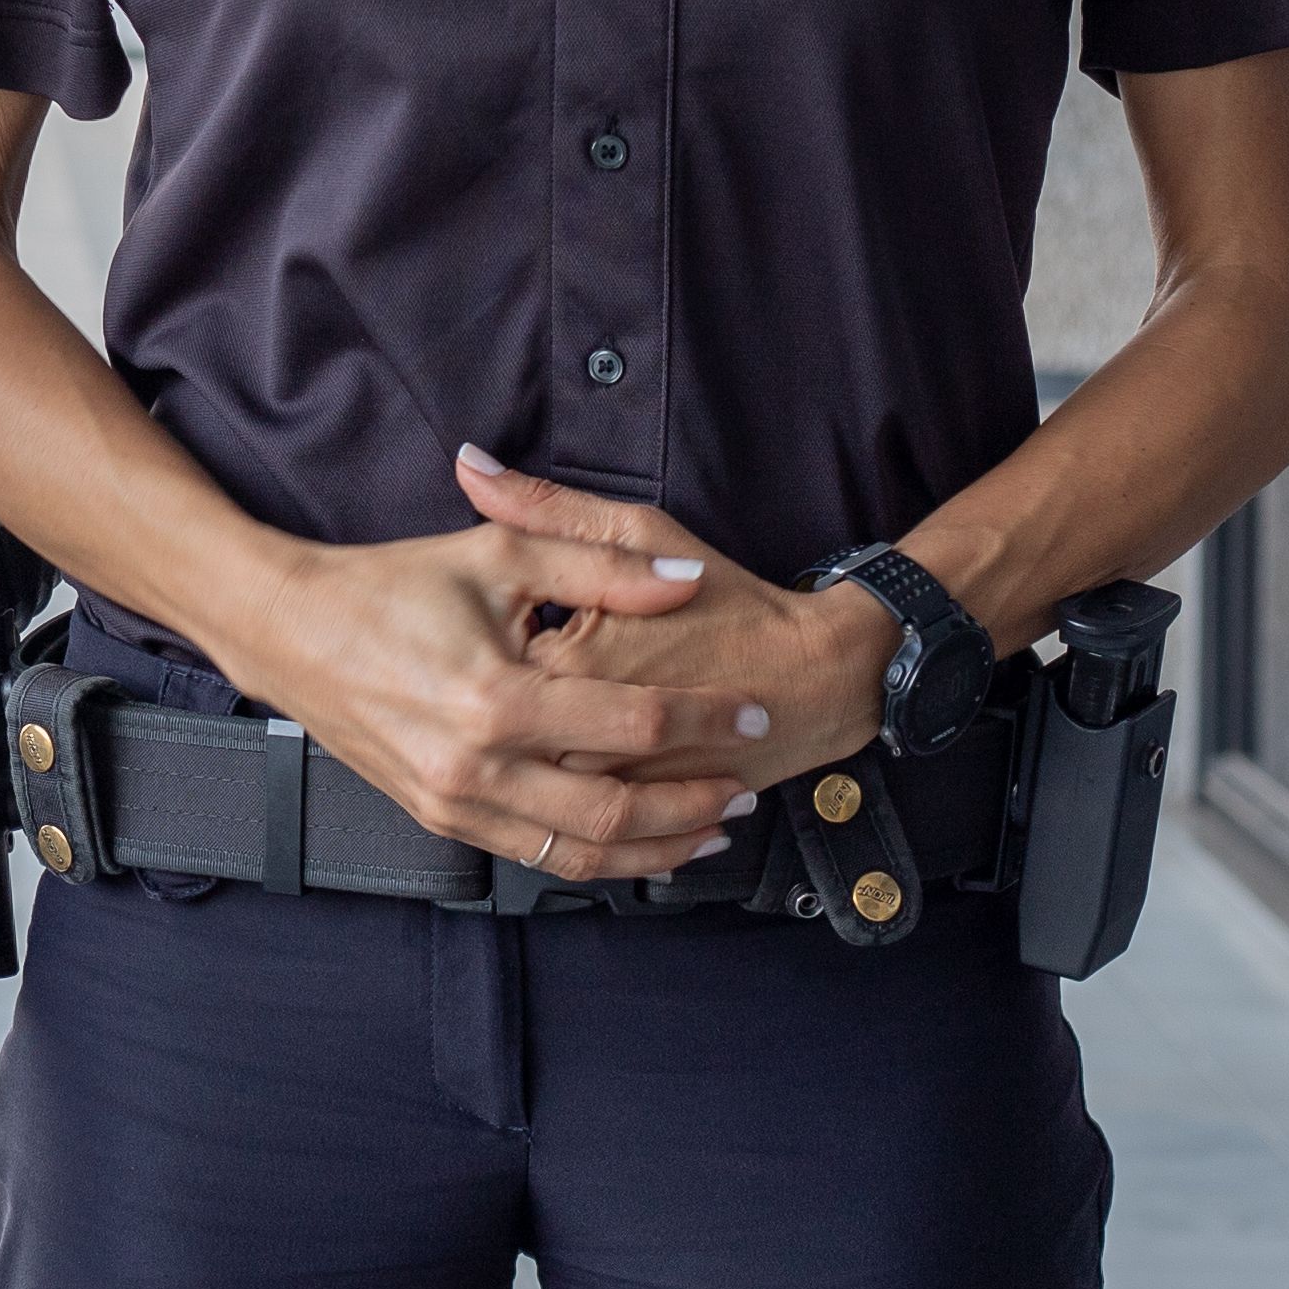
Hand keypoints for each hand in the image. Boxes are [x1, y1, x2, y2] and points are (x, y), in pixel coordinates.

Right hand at [204, 455, 764, 882]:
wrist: (287, 630)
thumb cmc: (388, 585)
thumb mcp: (495, 558)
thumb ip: (598, 566)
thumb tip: (683, 577)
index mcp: (496, 698)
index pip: (633, 724)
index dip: (707, 720)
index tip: (755, 710)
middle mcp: (476, 766)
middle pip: (618, 813)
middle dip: (695, 804)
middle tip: (747, 784)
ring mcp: (455, 803)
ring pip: (580, 855)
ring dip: (656, 849)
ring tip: (710, 827)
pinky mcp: (440, 819)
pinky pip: (536, 856)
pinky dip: (597, 857)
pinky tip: (635, 840)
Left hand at [452, 450, 896, 782]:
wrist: (819, 676)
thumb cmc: (731, 600)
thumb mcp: (640, 528)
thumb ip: (545, 506)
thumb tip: (469, 464)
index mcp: (566, 659)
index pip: (478, 661)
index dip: (471, 650)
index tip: (478, 634)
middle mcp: (579, 732)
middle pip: (496, 734)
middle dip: (484, 715)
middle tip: (487, 689)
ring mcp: (609, 783)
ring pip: (530, 789)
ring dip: (514, 763)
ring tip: (522, 730)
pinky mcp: (635, 815)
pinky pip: (577, 825)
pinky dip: (563, 804)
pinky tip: (563, 774)